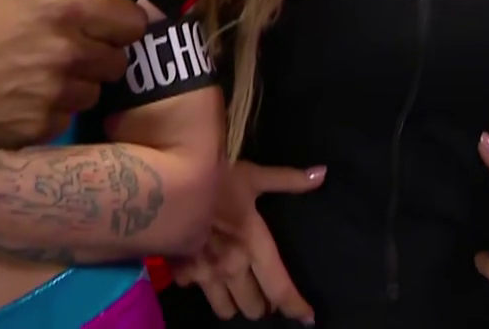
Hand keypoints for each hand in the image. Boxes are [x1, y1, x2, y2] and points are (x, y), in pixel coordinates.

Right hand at [0, 0, 146, 152]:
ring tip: (34, 83)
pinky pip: (62, 121)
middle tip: (67, 58)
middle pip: (118, 62)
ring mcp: (55, 96)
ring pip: (91, 95)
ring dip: (73, 89)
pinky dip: (47, 114)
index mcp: (60, 11)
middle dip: (98, 59)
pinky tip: (16, 105)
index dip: (123, 25)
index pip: (130, 20)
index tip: (111, 29)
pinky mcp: (39, 131)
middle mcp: (68, 54)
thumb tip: (68, 3)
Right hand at [172, 161, 324, 323]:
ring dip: (233, 303)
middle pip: (253, 308)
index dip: (296, 307)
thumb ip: (288, 180)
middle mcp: (232, 269)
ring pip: (226, 311)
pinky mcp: (181, 274)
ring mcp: (205, 276)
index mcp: (254, 247)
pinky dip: (201, 286)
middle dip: (261, 304)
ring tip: (235, 290)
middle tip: (262, 292)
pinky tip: (203, 273)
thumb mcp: (253, 176)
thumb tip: (323, 173)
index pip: (281, 290)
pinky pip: (196, 292)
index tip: (307, 317)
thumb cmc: (215, 180)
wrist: (165, 185)